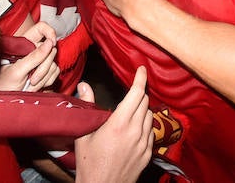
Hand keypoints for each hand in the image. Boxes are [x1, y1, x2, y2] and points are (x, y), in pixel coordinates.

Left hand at [0, 21, 59, 91]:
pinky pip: (55, 72)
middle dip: (43, 67)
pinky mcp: (45, 72)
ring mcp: (39, 62)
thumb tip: (50, 43)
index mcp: (23, 44)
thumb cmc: (3, 86)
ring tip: (30, 85)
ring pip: (53, 63)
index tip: (51, 43)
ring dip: (43, 77)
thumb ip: (33, 57)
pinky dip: (47, 81)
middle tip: (32, 79)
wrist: (3, 102)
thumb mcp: (17, 71)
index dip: (49, 32)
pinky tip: (35, 87)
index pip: (41, 28)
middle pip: (50, 49)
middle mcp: (33, 50)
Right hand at [72, 66, 152, 182]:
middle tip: (131, 91)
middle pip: (145, 102)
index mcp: (119, 124)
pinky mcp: (148, 154)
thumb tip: (84, 86)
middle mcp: (135, 132)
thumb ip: (88, 106)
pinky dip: (144, 125)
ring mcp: (144, 144)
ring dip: (142, 109)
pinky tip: (134, 130)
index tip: (142, 69)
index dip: (141, 78)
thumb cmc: (89, 164)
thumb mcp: (84, 135)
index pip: (137, 93)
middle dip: (139, 93)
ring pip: (149, 116)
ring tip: (130, 112)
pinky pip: (151, 132)